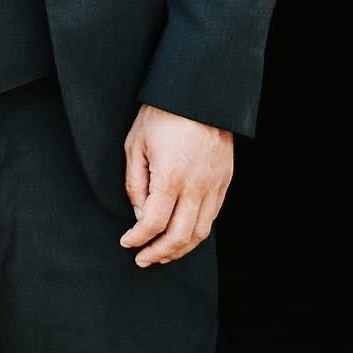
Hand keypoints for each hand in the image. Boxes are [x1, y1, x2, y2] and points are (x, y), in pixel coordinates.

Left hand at [120, 104, 232, 266]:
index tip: (127, 242)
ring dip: (180, 249)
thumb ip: (135, 182)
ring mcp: (215, 185)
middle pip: (180, 236)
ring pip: (201, 232)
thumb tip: (139, 213)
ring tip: (162, 254)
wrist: (198, 93)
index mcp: (171, 177)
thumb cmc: (162, 114)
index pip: (153, 223)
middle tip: (143, 259)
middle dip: (159, 253)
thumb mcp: (136, 144)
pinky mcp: (225, 181)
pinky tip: (183, 234)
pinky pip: (212, 216)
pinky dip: (197, 232)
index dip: (137, 238)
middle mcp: (197, 186)